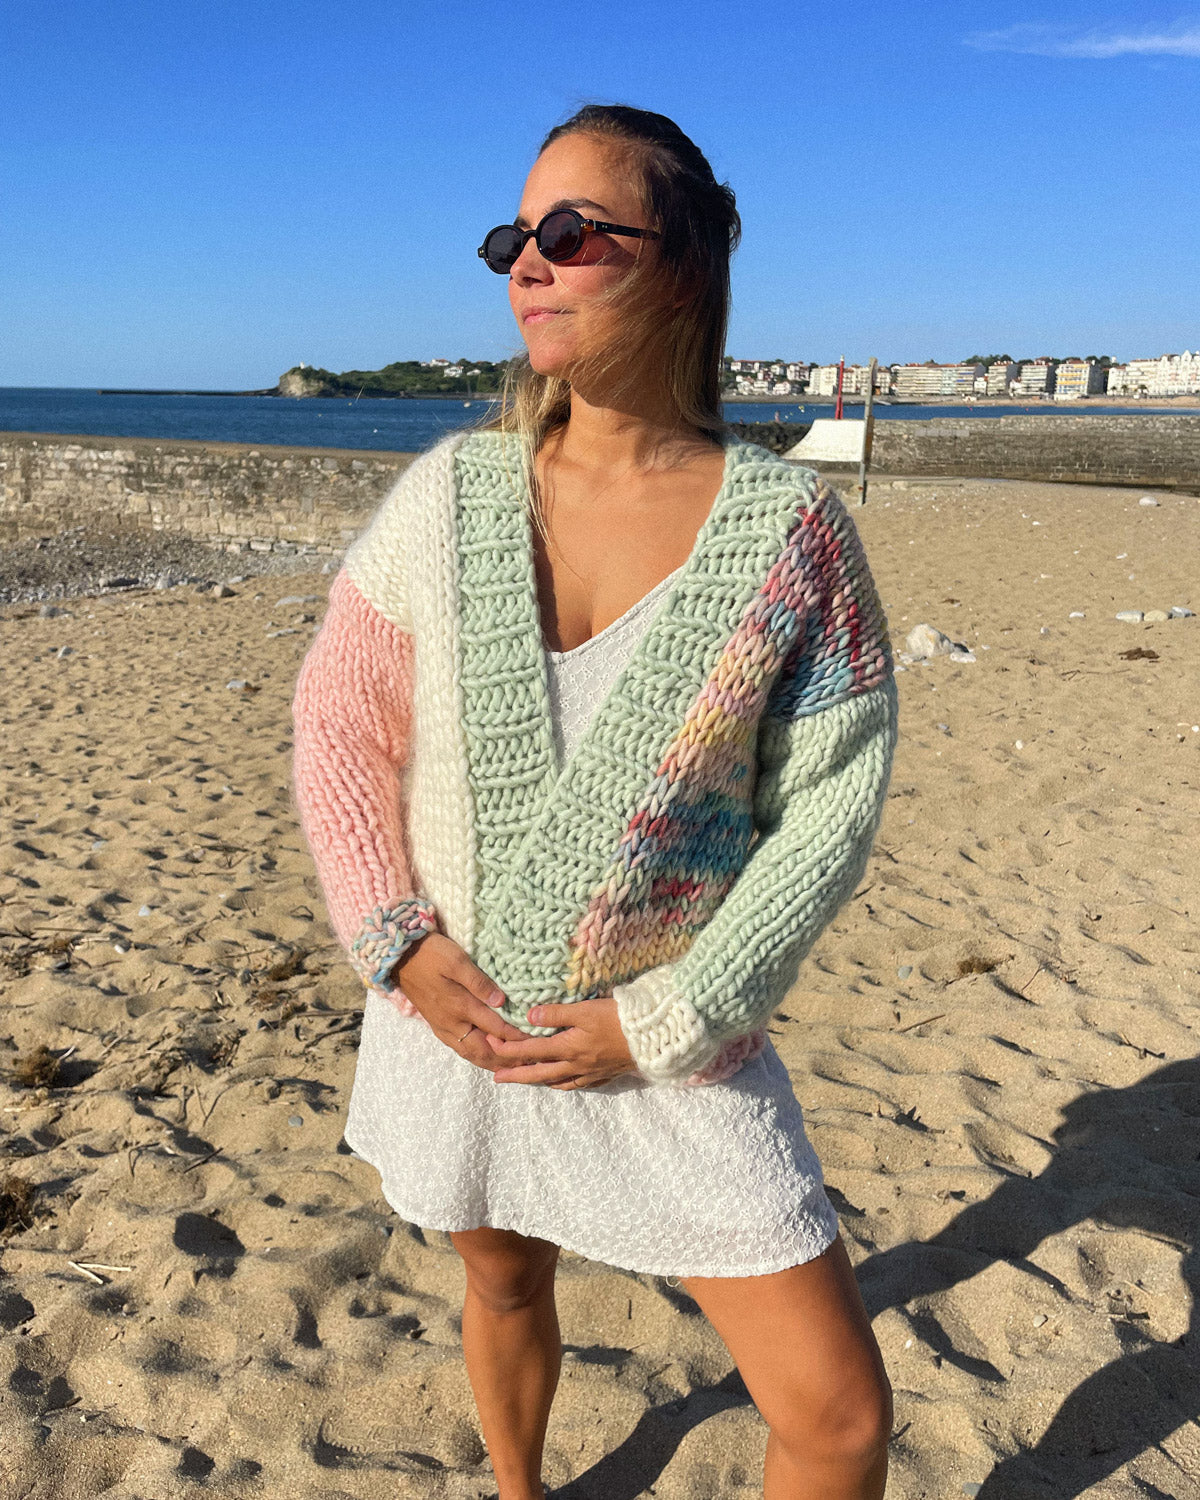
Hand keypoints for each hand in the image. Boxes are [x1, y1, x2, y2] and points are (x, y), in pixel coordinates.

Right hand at [389, 933, 528, 1070]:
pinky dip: (477, 1057)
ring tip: (511, 1069)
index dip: (518, 1038)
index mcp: (460, 1007)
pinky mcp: (437, 1026)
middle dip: (507, 1061)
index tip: (538, 1043)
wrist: (399, 958)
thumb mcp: (456, 961)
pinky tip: (485, 1057)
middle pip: (484, 1051)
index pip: (496, 1029)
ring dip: (492, 1063)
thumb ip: (479, 982)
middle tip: (528, 1066)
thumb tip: (502, 1002)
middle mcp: (453, 1023)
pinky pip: (460, 1049)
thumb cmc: (431, 954)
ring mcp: (443, 1027)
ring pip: (471, 1054)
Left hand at [483, 997, 638, 1089]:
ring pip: (557, 1082)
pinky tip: (562, 1082)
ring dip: (538, 1081)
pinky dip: (564, 1084)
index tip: (489, 1044)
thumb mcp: (585, 1010)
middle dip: (515, 1075)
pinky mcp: (604, 1074)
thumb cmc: (619, 1019)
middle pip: (538, 1073)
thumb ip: (556, 1013)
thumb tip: (528, 1016)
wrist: (653, 1038)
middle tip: (496, 1078)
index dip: (507, 1049)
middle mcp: (575, 1065)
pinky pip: (577, 1084)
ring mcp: (590, 1073)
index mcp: (568, 1048)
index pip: (529, 1050)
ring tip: (526, 1080)